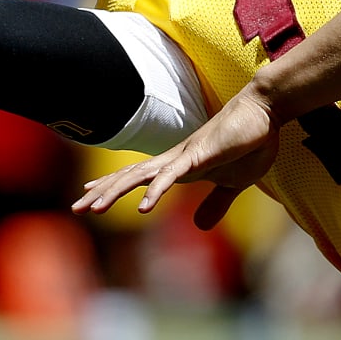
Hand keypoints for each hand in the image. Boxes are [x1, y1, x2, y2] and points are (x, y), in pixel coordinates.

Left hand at [70, 84, 282, 229]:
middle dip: (102, 193)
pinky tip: (143, 209)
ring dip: (115, 192)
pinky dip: (155, 192)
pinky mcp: (198, 156)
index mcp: (179, 166)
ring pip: (140, 176)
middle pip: (129, 177)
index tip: (89, 196)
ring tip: (93, 208)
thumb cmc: (249, 142)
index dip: (113, 186)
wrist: (265, 113)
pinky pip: (171, 177)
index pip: (137, 178)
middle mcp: (173, 159)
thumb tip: (199, 226)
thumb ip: (215, 203)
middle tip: (76, 209)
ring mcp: (183, 156)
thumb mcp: (233, 184)